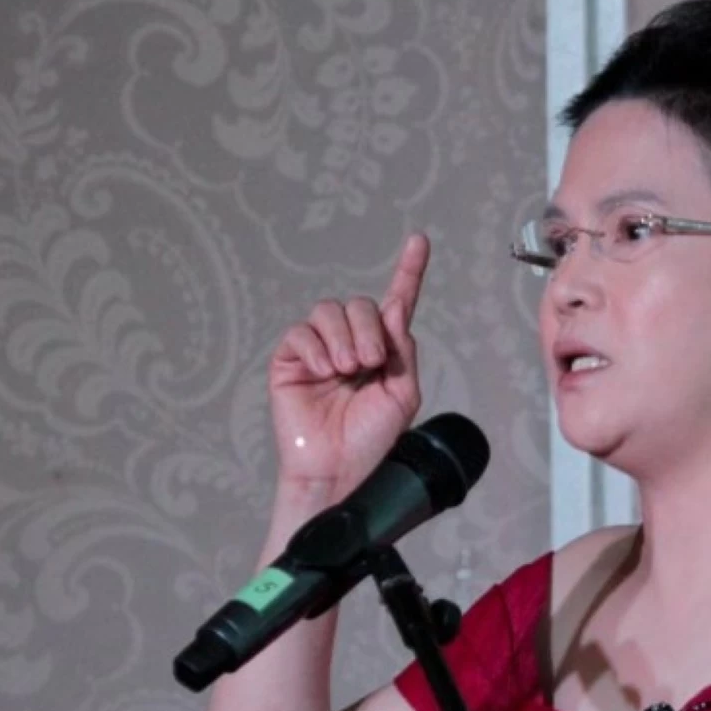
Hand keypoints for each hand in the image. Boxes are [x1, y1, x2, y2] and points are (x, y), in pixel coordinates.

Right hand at [268, 233, 430, 500]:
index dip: (408, 271)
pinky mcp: (290, 361)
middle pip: (360, 305)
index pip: (395, 304)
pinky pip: (301, 332)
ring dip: (343, 339)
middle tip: (368, 364)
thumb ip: (402, 351)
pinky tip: (325, 373)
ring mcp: (318, 350)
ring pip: (329, 311)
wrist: (338, 469)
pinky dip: (316, 348)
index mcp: (383, 351)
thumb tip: (394, 310)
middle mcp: (350, 344)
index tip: (420, 240)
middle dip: (369, 330)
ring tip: (346, 372)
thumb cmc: (371, 440)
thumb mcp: (402, 395)